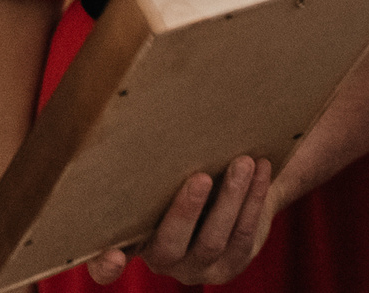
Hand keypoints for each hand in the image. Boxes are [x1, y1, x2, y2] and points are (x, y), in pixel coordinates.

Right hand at [85, 157, 275, 285]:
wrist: (233, 189)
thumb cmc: (187, 169)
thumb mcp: (166, 170)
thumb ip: (155, 160)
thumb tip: (149, 100)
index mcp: (132, 237)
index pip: (107, 264)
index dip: (106, 265)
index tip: (115, 255)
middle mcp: (162, 259)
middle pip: (169, 246)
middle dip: (187, 211)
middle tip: (202, 177)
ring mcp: (197, 266)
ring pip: (213, 241)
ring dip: (231, 199)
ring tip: (243, 163)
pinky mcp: (230, 264)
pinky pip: (243, 235)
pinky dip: (254, 199)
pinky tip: (262, 169)